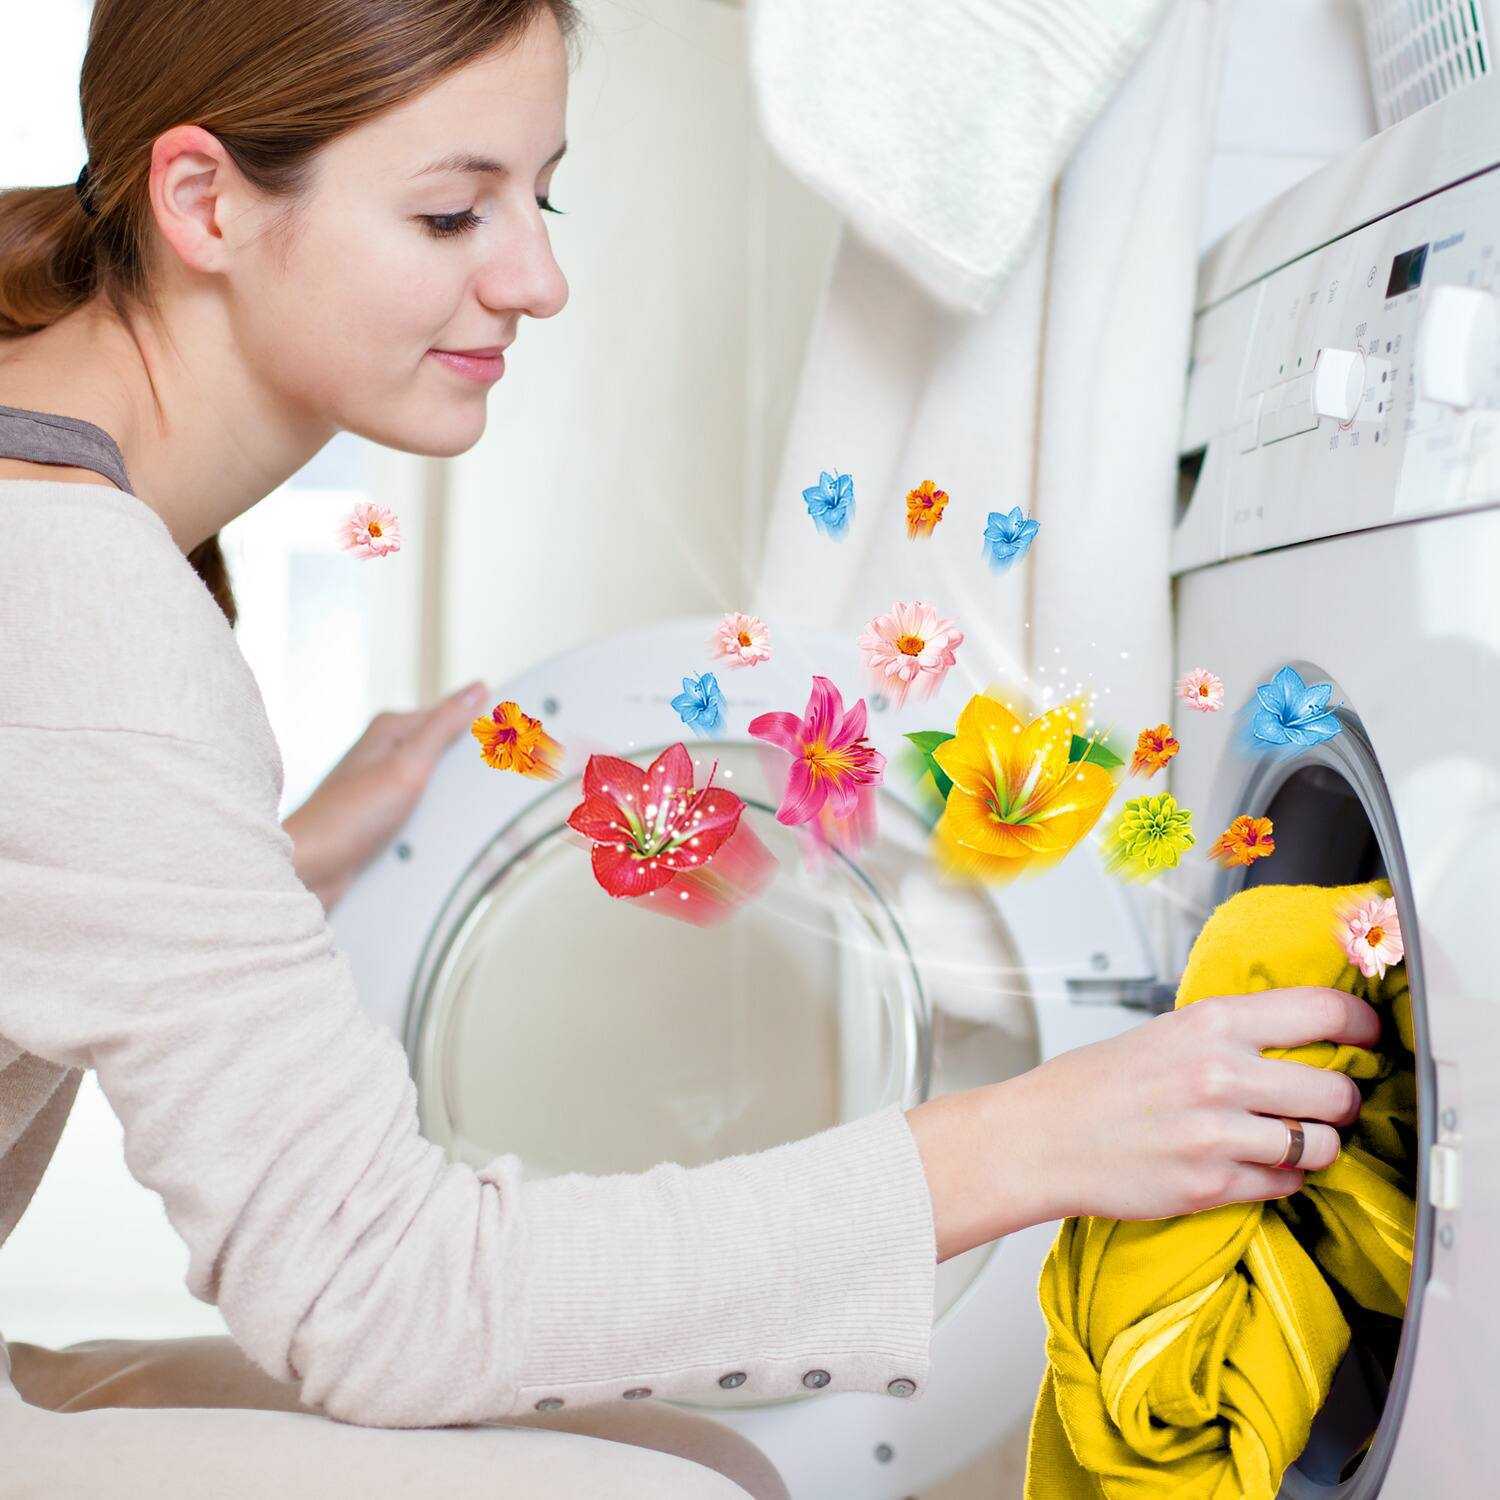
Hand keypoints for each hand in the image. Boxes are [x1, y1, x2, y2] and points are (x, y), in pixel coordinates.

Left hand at [283, 680, 490, 910]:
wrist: (310, 870)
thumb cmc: (344, 816)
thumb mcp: (406, 764)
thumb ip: (443, 726)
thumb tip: (475, 690)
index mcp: (392, 731)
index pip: (453, 715)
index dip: (487, 725)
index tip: (521, 733)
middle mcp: (387, 755)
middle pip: (449, 752)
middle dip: (475, 766)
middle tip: (510, 776)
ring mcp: (386, 788)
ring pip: (440, 786)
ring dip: (458, 802)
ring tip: (479, 813)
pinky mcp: (385, 819)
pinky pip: (427, 814)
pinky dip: (441, 823)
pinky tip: (451, 834)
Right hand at [906, 986, 1379, 1261]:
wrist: (1040, 1138)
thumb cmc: (1094, 1085)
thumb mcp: (1164, 1033)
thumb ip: (1230, 1034)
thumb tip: (1296, 1039)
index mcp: (1210, 1024)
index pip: (1322, 1011)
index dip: (1363, 1026)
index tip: (1371, 1037)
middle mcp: (1221, 1074)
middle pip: (1337, 1089)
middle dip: (1343, 1101)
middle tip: (1330, 1103)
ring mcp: (1219, 1133)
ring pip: (1320, 1145)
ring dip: (1317, 1146)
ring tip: (1292, 1140)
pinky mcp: (1213, 1184)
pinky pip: (1286, 1186)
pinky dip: (1282, 1180)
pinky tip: (1255, 1167)